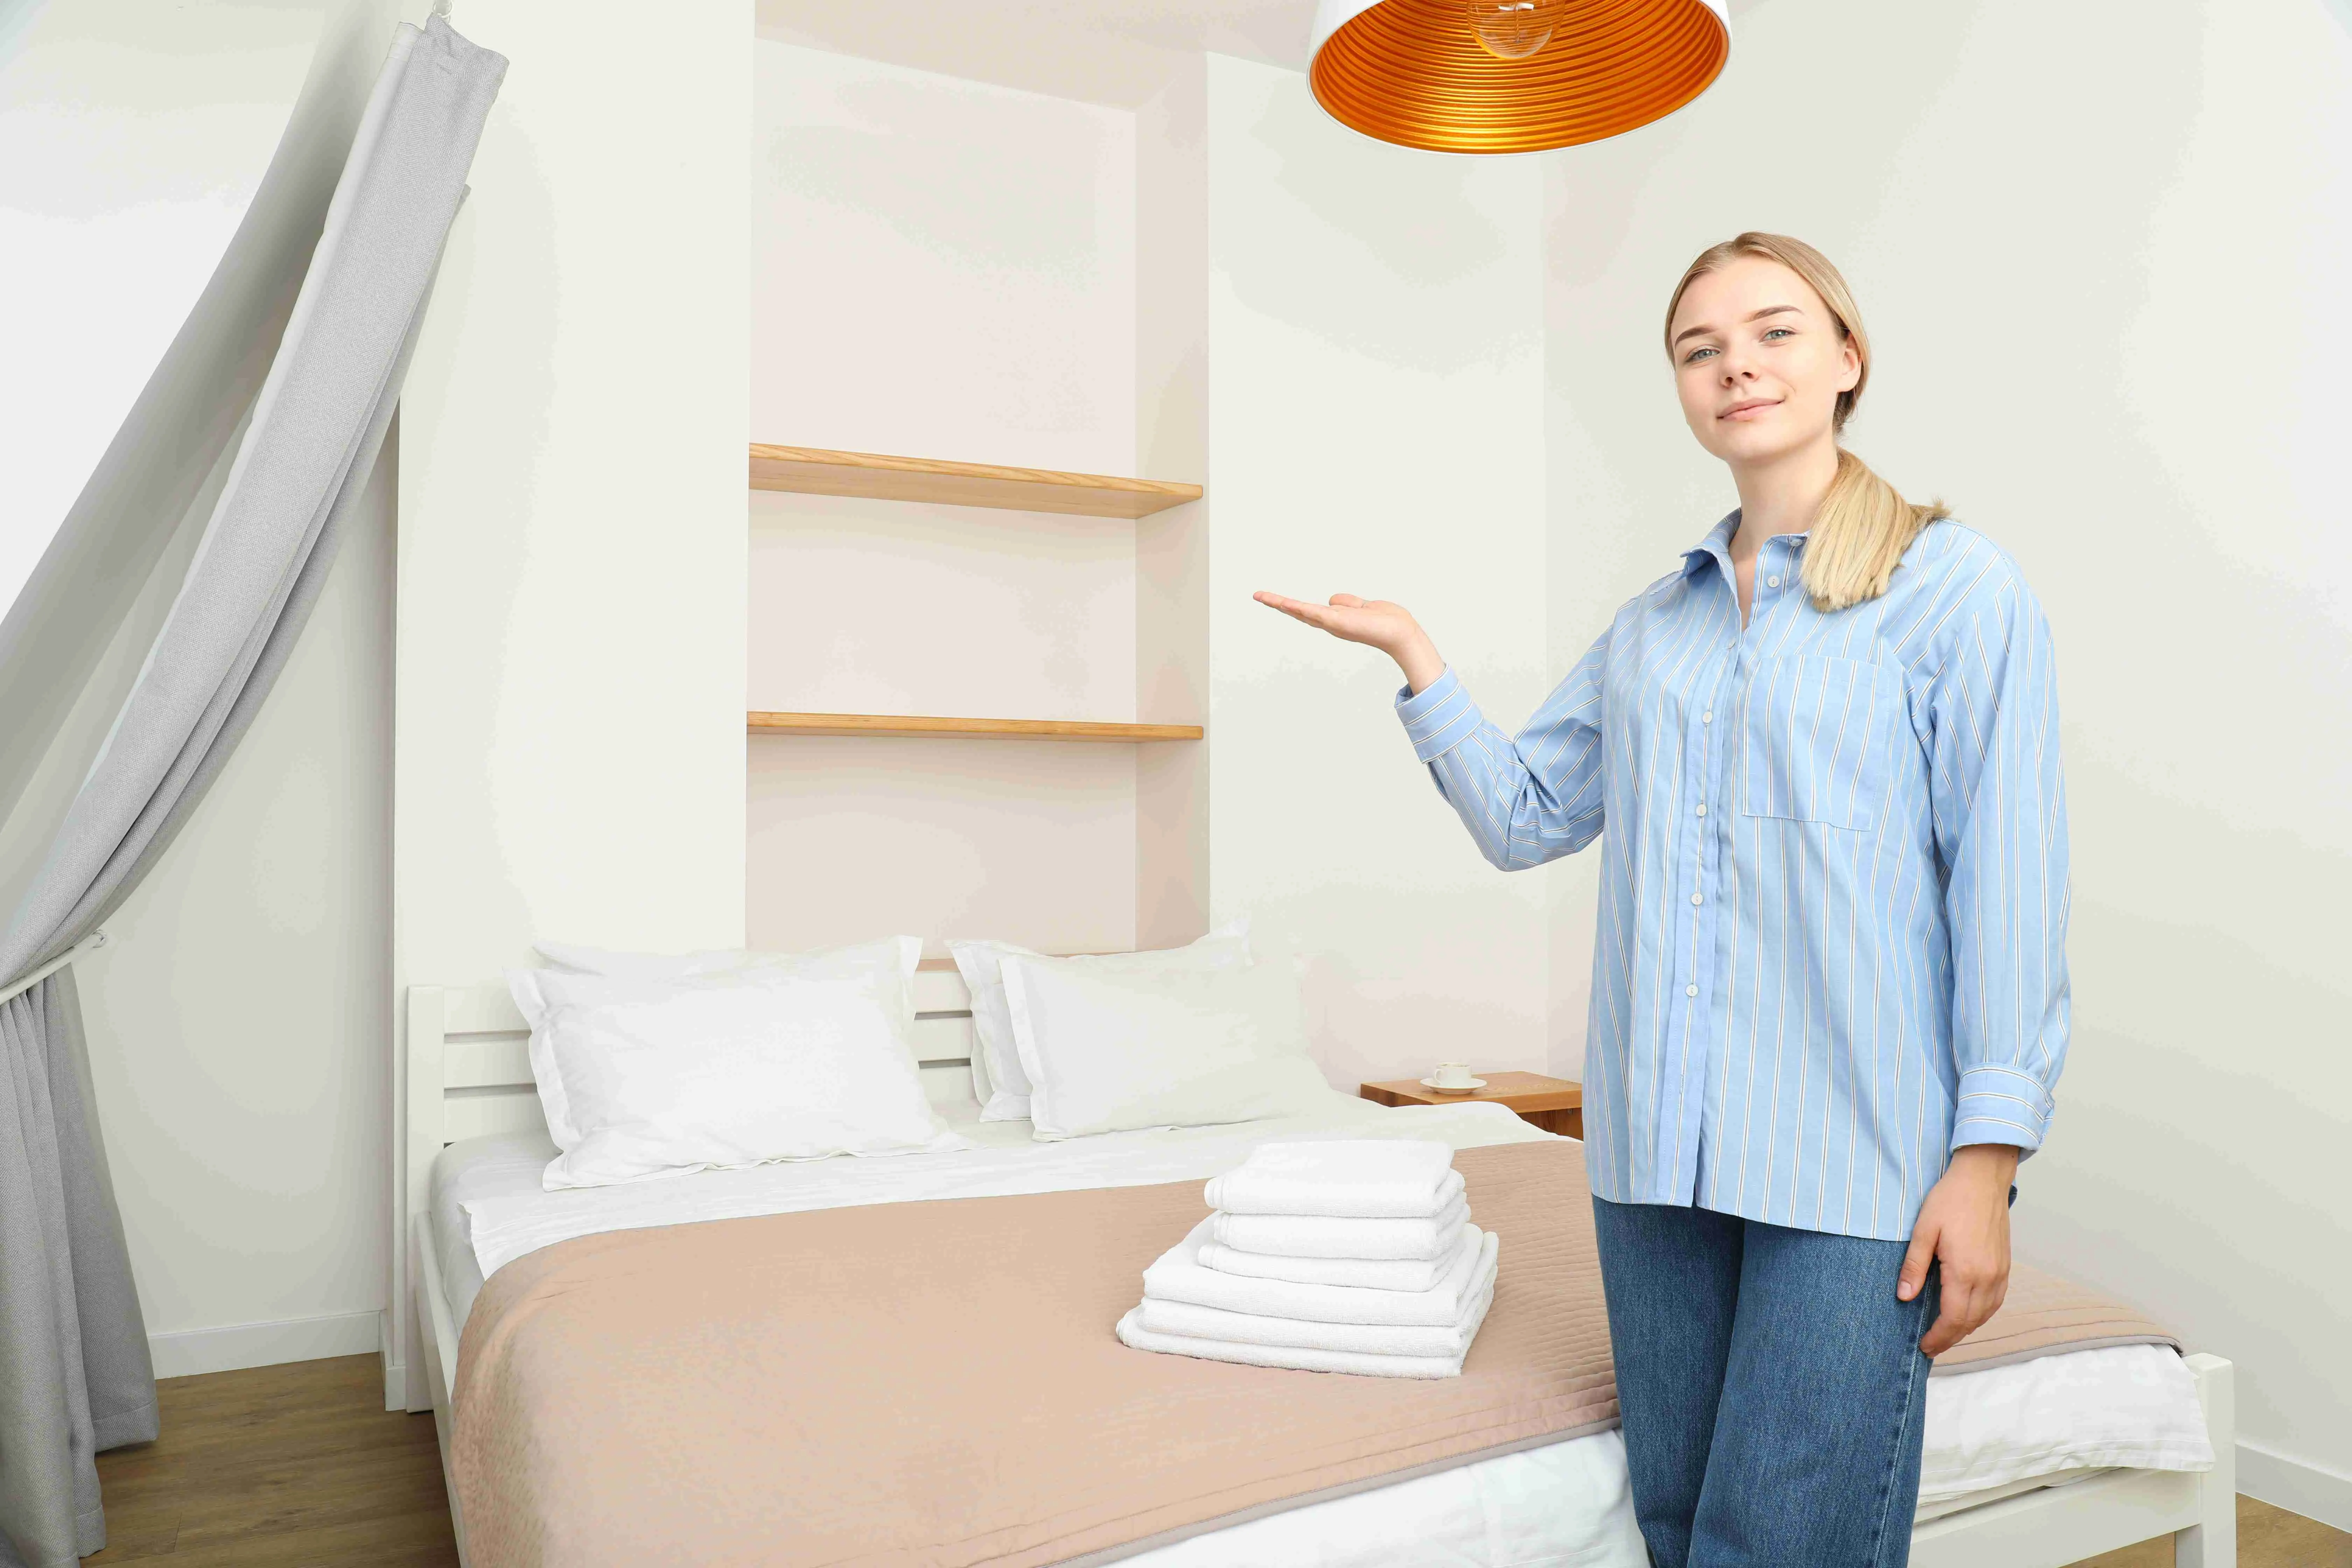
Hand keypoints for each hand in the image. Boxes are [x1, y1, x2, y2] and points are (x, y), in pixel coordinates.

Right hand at [1254, 591, 1445, 692]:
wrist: (1399, 632)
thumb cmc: (1385, 621)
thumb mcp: (1361, 606)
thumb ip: (1346, 602)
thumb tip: (1332, 598)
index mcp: (1334, 619)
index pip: (1307, 611)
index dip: (1289, 605)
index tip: (1272, 598)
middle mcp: (1330, 624)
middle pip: (1297, 612)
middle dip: (1276, 604)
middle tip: (1257, 595)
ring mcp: (1332, 624)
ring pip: (1301, 612)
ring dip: (1281, 604)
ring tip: (1262, 596)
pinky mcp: (1338, 622)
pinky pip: (1315, 613)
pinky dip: (1299, 609)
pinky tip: (1286, 603)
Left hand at [1901, 1143, 2018, 1356]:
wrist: (1982, 1179)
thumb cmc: (1950, 1200)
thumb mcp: (1923, 1231)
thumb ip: (1914, 1266)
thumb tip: (1904, 1297)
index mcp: (1966, 1272)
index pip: (1952, 1318)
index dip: (1938, 1336)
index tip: (1924, 1347)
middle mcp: (1988, 1277)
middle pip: (1970, 1321)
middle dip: (1950, 1338)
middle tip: (1931, 1348)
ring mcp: (2000, 1272)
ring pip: (1985, 1314)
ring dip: (1966, 1328)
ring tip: (1946, 1335)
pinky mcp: (2005, 1265)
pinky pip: (1995, 1301)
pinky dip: (1981, 1314)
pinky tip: (1968, 1314)